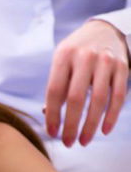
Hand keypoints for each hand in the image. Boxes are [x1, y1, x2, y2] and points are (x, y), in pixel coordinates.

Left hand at [44, 19, 129, 145]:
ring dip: (90, 125)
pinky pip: (118, 96)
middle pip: (76, 98)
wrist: (105, 29)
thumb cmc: (76, 52)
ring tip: (84, 141)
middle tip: (67, 142)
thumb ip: (56, 86)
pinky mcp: (123, 67)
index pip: (55, 91)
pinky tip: (104, 130)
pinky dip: (112, 116)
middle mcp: (85, 57)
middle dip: (71, 124)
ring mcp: (106, 62)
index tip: (52, 133)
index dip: (53, 115)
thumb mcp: (60, 61)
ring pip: (99, 100)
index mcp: (64, 56)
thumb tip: (49, 116)